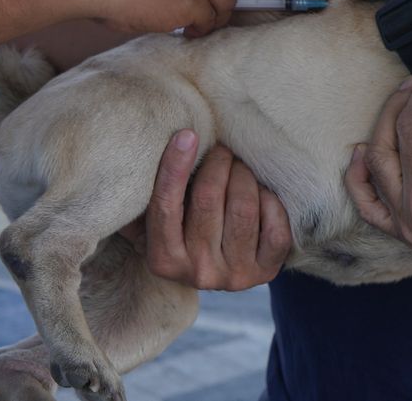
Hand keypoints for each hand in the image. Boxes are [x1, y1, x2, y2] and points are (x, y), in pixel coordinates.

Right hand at [126, 130, 290, 289]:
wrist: (214, 266)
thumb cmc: (178, 226)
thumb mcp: (148, 218)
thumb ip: (140, 193)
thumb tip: (137, 150)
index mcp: (163, 259)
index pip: (165, 206)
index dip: (175, 166)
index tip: (187, 134)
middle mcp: (198, 272)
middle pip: (207, 200)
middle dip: (217, 163)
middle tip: (220, 149)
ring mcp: (234, 276)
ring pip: (243, 209)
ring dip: (243, 175)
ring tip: (239, 165)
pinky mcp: (266, 272)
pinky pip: (275, 228)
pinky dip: (269, 201)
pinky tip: (259, 191)